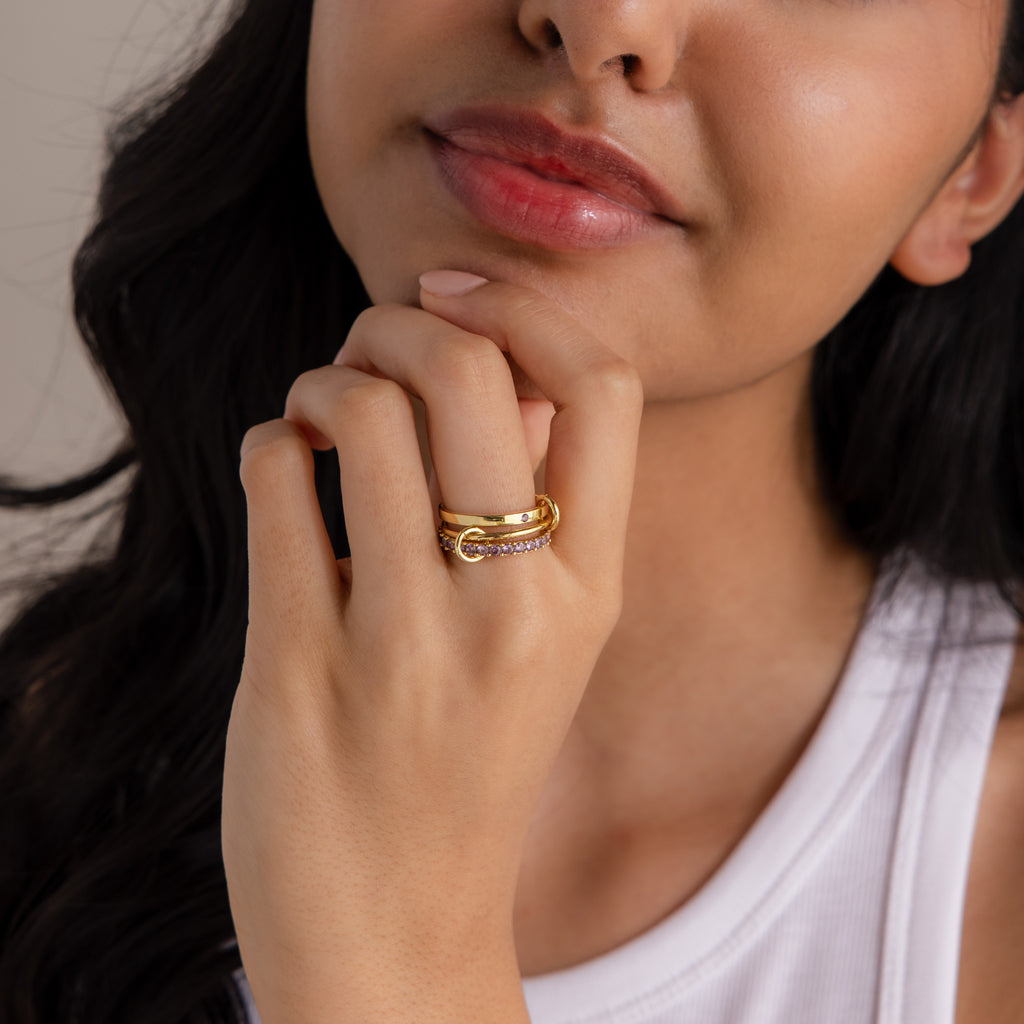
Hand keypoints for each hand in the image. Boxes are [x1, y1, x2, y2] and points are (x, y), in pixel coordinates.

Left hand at [222, 274, 642, 1022]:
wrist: (399, 926)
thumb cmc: (471, 764)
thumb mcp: (548, 642)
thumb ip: (540, 504)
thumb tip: (504, 365)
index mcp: (592, 591)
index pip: (603, 388)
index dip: (529, 309)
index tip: (462, 299)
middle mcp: (515, 607)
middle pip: (469, 369)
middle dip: (400, 324)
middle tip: (370, 349)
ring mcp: (406, 637)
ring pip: (357, 409)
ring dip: (321, 381)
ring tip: (317, 419)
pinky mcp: (299, 660)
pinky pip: (275, 473)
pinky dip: (269, 443)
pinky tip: (283, 475)